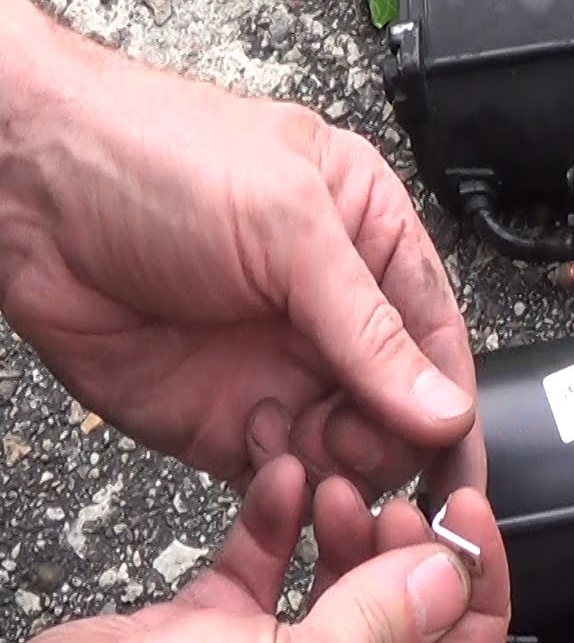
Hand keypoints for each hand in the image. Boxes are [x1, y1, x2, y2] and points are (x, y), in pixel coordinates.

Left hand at [0, 0, 482, 498]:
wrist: (19, 184)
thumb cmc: (152, 159)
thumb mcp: (287, 228)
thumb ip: (369, 326)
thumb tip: (442, 406)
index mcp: (369, 244)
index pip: (436, 339)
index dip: (452, 402)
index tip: (461, 459)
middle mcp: (331, 314)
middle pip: (402, 407)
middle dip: (394, 437)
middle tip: (358, 440)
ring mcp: (279, 369)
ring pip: (349, 449)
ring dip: (342, 465)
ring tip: (310, 448)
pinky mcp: (223, 419)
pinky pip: (282, 474)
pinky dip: (286, 483)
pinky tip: (266, 453)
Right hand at [0, 456, 509, 642]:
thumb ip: (386, 626)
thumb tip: (448, 578)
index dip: (476, 605)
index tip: (474, 530)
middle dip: (403, 566)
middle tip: (401, 504)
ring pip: (327, 615)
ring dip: (341, 544)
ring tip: (342, 487)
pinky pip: (253, 597)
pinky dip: (272, 538)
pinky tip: (286, 483)